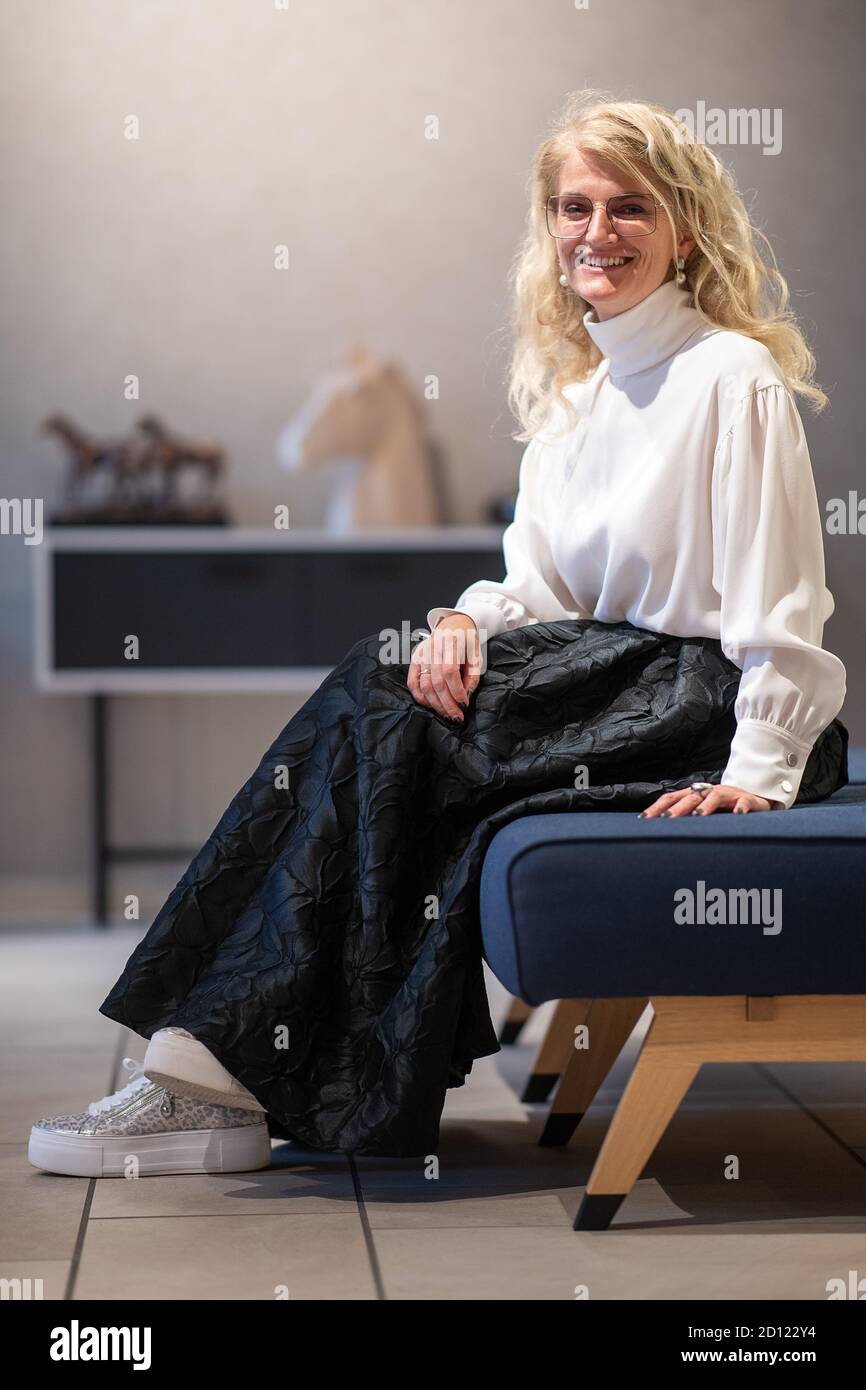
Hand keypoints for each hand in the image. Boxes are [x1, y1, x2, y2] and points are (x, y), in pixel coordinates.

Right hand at [407, 615, 481, 721]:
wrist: (454, 624)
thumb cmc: (467, 642)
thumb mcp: (476, 656)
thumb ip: (472, 677)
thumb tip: (466, 697)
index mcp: (451, 643)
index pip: (449, 672)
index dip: (456, 691)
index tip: (464, 705)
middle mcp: (433, 649)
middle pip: (436, 682)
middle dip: (447, 704)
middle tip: (456, 717)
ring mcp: (421, 655)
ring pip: (424, 685)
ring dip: (435, 704)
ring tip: (447, 714)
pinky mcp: (414, 660)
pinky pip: (412, 683)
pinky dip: (420, 697)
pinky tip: (431, 705)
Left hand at [639, 784, 782, 817]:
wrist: (756, 797)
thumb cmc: (724, 809)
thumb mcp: (703, 814)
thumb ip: (685, 821)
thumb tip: (660, 835)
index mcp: (695, 794)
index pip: (672, 797)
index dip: (657, 807)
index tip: (644, 820)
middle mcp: (709, 791)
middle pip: (690, 797)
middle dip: (677, 809)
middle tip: (665, 821)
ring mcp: (728, 794)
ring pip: (715, 796)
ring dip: (705, 806)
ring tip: (697, 816)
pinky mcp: (747, 799)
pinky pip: (744, 803)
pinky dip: (741, 808)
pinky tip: (737, 816)